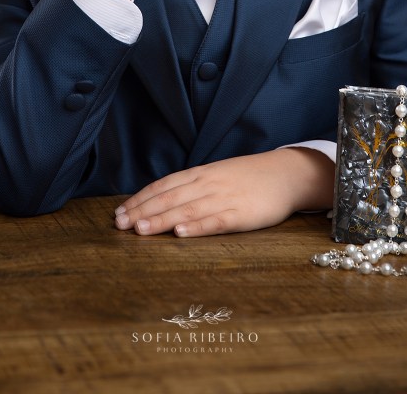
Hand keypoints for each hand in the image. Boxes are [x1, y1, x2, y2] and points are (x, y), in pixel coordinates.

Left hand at [113, 148, 333, 237]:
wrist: (286, 174)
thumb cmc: (249, 178)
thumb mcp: (217, 176)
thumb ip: (193, 186)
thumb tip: (162, 200)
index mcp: (201, 174)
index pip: (164, 185)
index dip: (141, 199)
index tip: (119, 212)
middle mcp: (209, 183)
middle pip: (170, 197)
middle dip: (143, 211)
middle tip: (119, 224)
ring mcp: (225, 198)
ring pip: (188, 208)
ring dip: (162, 219)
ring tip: (141, 230)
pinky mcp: (242, 213)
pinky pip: (216, 220)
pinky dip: (197, 226)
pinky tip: (182, 232)